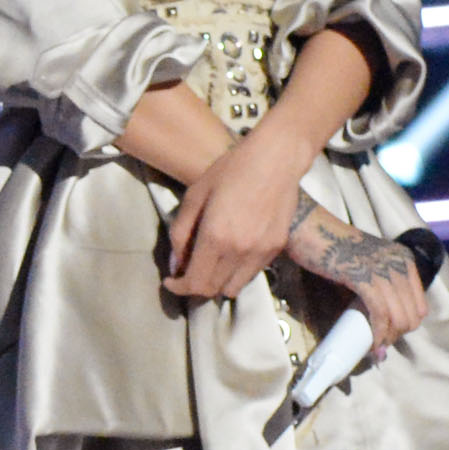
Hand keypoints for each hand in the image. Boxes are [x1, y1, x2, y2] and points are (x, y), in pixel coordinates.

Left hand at [161, 127, 311, 300]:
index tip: (171, 281)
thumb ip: (180, 233)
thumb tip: (177, 263)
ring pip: (233, 288)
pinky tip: (232, 252)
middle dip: (194, 286)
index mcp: (215, 237)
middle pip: (212, 290)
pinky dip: (237, 272)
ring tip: (210, 265)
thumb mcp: (194, 196)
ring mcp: (261, 253)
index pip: (194, 283)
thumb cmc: (230, 170)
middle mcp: (239, 252)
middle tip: (187, 272)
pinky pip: (251, 274)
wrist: (276, 159)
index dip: (178, 288)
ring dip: (217, 283)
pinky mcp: (277, 249)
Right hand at [291, 206, 429, 354]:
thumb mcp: (364, 264)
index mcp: (404, 259)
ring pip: (399, 317)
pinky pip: (380, 313)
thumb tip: (380, 322)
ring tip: (374, 348)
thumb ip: (376, 286)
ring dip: (387, 338)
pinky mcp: (364, 276)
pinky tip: (371, 343)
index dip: (406, 325)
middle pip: (412, 315)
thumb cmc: (331, 248)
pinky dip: (378, 332)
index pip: (420, 306)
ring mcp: (382, 269)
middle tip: (378, 346)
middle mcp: (399, 263)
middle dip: (397, 336)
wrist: (308, 228)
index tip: (388, 336)